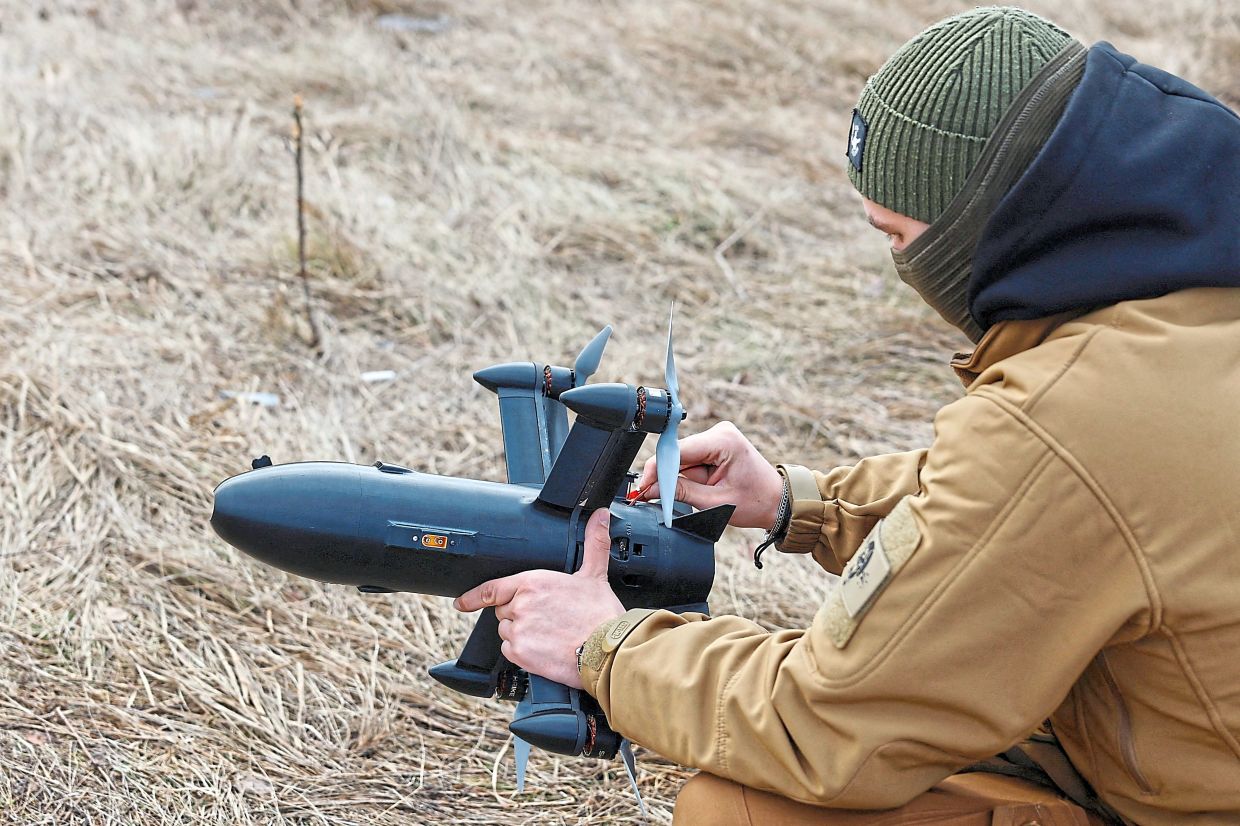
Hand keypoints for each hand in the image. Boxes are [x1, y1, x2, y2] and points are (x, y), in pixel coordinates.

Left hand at [453, 508, 624, 688]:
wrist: (606, 650)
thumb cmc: (600, 614)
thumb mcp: (595, 574)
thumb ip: (594, 543)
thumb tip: (600, 516)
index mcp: (533, 582)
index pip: (493, 588)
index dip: (473, 596)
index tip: (462, 602)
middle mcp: (521, 605)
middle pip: (504, 611)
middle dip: (520, 615)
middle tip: (547, 619)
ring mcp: (518, 629)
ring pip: (507, 632)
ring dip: (522, 634)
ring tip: (548, 635)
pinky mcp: (520, 653)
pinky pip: (511, 651)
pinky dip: (523, 653)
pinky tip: (544, 649)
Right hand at [635, 420, 783, 529]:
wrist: (777, 501)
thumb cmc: (756, 501)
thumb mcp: (714, 502)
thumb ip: (680, 492)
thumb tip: (651, 489)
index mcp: (723, 441)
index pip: (679, 451)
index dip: (658, 469)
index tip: (644, 485)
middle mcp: (720, 433)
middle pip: (679, 453)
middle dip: (668, 476)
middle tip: (654, 495)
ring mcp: (718, 438)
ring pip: (683, 459)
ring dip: (682, 478)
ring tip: (699, 494)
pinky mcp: (715, 446)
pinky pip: (692, 460)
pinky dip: (690, 475)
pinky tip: (700, 488)